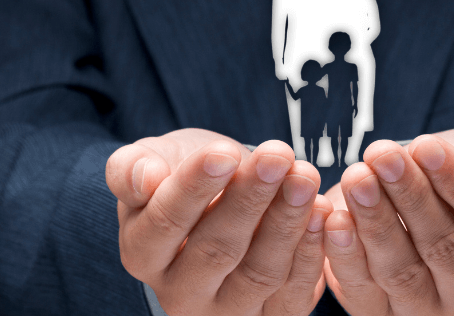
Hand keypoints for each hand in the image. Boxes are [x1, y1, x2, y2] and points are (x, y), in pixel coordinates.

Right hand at [106, 128, 333, 315]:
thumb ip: (132, 169)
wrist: (216, 202)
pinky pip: (293, 294)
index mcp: (142, 254)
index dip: (195, 187)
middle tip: (277, 156)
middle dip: (250, 199)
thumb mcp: (150, 162)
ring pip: (259, 273)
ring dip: (286, 222)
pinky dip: (311, 253)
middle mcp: (179, 293)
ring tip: (303, 175)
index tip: (224, 152)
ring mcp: (226, 311)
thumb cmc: (179, 177)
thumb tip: (143, 179)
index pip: (165, 222)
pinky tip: (321, 210)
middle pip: (216, 250)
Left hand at [320, 128, 453, 314]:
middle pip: (445, 249)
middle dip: (410, 196)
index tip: (426, 145)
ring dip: (375, 221)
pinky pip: (363, 292)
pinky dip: (346, 255)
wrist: (433, 190)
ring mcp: (430, 313)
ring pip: (401, 271)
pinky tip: (334, 217)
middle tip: (381, 154)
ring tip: (358, 176)